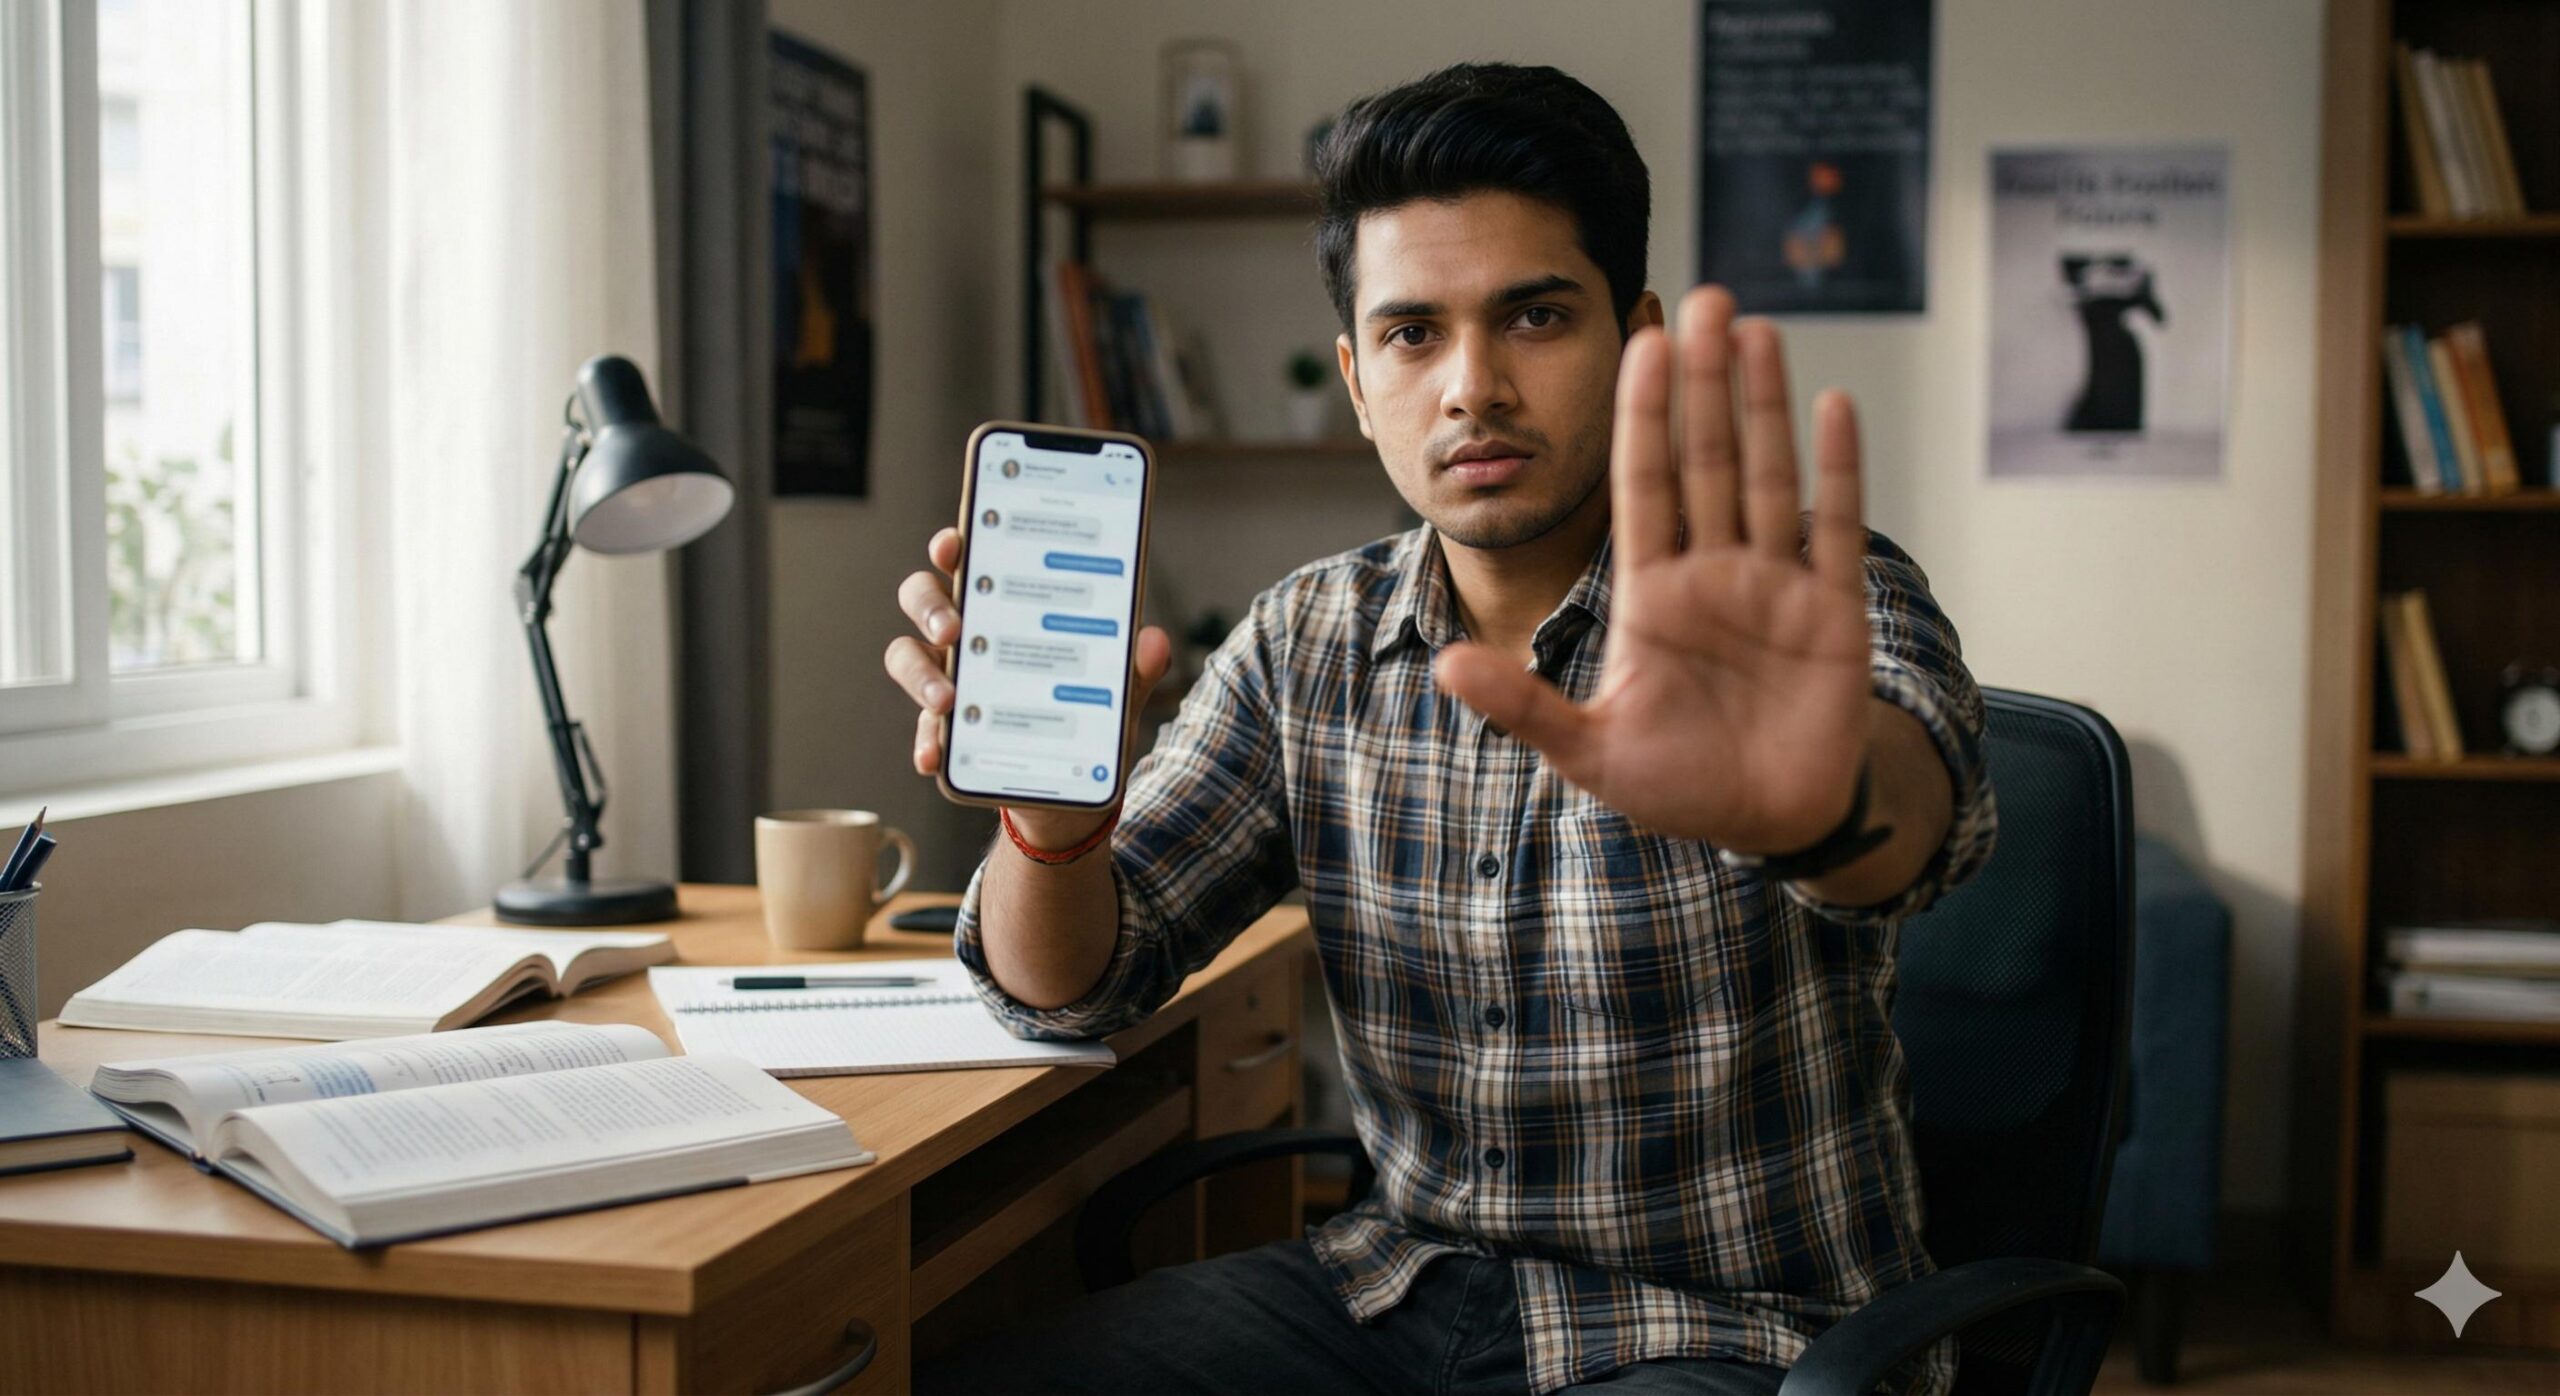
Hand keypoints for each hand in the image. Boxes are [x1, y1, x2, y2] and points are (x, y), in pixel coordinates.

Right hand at [883, 526, 1171, 843]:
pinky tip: (935, 756)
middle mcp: (965, 635)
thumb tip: (1155, 642)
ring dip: (921, 675)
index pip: (967, 562)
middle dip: (930, 606)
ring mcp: (947, 680)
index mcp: (1003, 607)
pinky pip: (923, 730)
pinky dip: (926, 742)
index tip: (954, 545)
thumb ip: (1133, 668)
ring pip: (906, 657)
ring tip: (948, 700)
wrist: (1067, 787)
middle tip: (953, 628)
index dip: (952, 547)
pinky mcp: (943, 731)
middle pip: (922, 597)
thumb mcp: (1115, 692)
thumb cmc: (1083, 714)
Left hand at [1434, 287, 1872, 853]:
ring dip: (1763, 403)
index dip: (1642, 416)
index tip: (1639, 345)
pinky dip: (1840, 468)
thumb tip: (1444, 666)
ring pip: (1767, 475)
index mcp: (1651, 594)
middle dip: (1703, 382)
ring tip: (1754, 329)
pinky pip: (1837, 527)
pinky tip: (1835, 405)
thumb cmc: (1680, 785)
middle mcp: (1713, 573)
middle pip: (1706, 459)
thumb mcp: (1589, 750)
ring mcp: (1776, 586)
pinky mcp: (1834, 612)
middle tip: (1702, 300)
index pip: (1643, 483)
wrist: (1769, 825)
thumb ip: (1523, 706)